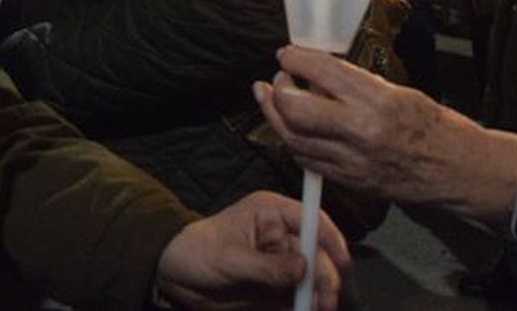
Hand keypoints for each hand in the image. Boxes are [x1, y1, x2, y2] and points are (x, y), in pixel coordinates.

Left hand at [155, 191, 350, 309]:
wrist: (174, 278)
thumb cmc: (196, 252)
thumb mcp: (230, 257)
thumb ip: (267, 266)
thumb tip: (303, 268)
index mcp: (271, 213)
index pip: (311, 219)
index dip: (330, 238)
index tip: (342, 261)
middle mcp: (281, 236)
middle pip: (316, 253)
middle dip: (325, 275)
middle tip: (325, 299)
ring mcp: (281, 263)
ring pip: (311, 278)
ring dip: (318, 295)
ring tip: (317, 309)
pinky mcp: (276, 289)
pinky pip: (297, 298)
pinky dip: (304, 306)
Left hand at [253, 47, 516, 229]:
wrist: (460, 172)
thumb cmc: (437, 128)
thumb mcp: (399, 92)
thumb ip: (357, 85)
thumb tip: (319, 72)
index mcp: (379, 101)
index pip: (322, 72)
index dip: (296, 59)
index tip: (288, 54)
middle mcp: (362, 132)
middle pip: (295, 110)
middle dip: (277, 90)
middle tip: (278, 78)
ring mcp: (354, 162)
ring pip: (293, 139)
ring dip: (275, 116)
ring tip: (271, 99)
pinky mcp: (351, 182)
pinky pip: (307, 161)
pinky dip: (294, 142)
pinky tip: (293, 130)